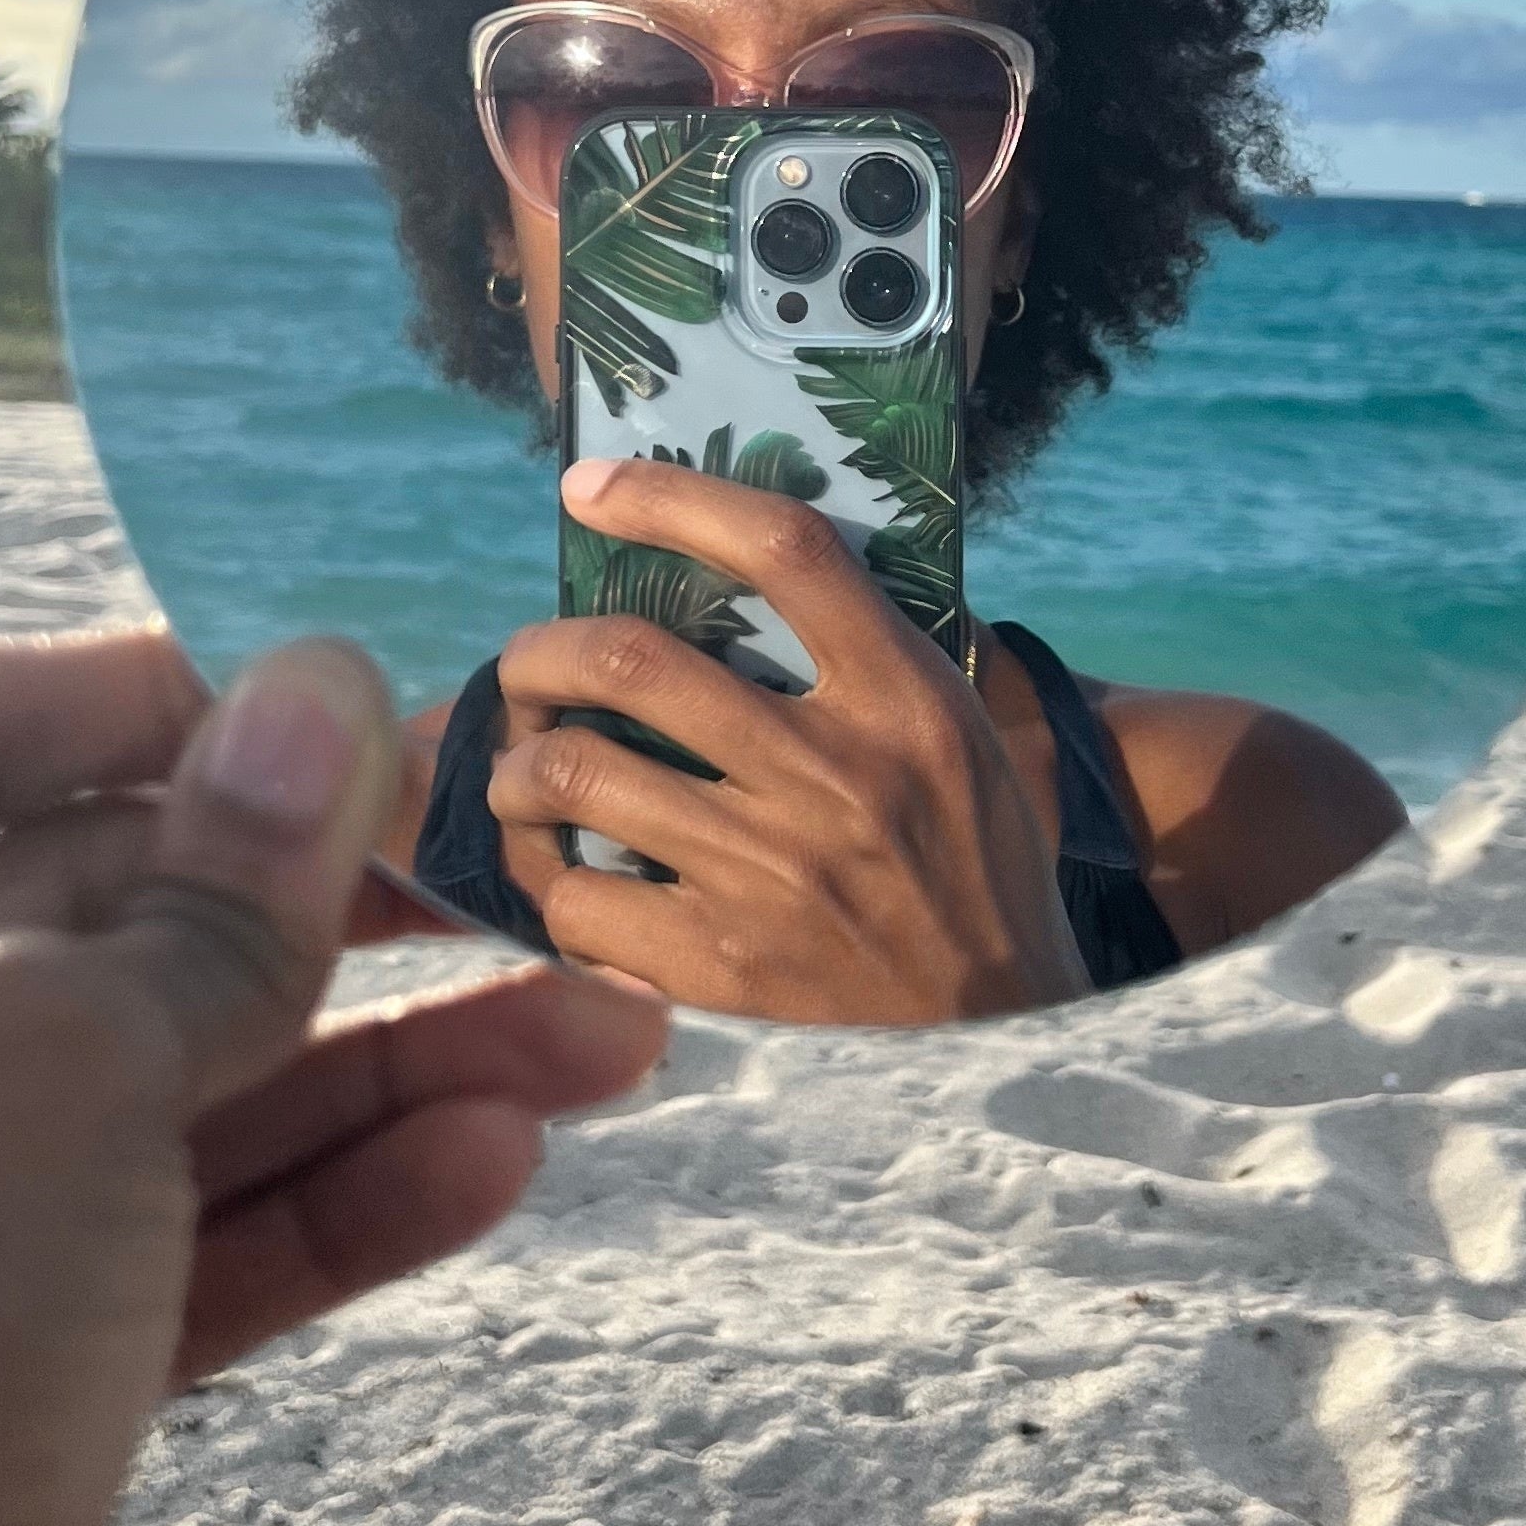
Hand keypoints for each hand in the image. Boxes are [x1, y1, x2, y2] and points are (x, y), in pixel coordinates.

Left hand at [486, 455, 1090, 1025]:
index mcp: (904, 698)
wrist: (1006, 1037)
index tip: (591, 488)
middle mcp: (834, 774)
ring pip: (576, 777)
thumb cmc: (975, 872)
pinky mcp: (725, 969)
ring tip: (527, 775)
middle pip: (628, 661)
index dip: (669, 497)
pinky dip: (549, 880)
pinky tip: (565, 875)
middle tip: (527, 669)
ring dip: (520, 767)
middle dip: (539, 653)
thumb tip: (752, 566)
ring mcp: (772, 874)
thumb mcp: (963, 740)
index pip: (782, 549)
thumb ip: (874, 656)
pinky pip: (577, 899)